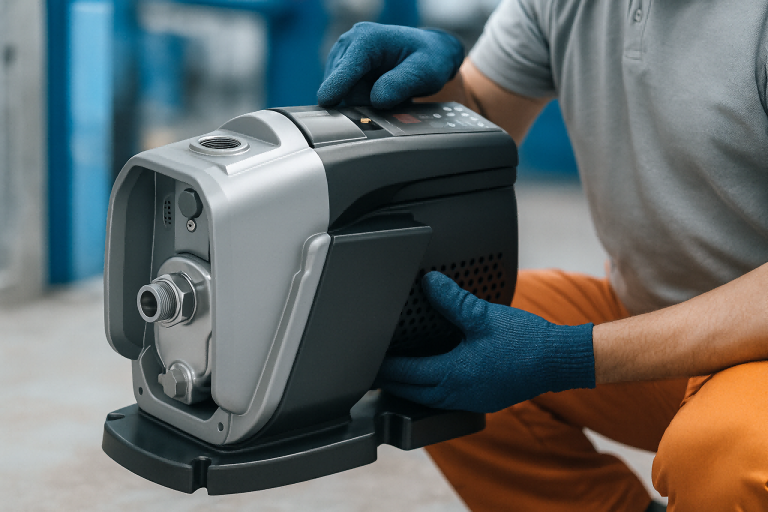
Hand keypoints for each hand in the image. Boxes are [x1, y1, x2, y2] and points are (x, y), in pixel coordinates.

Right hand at [317, 22, 463, 108]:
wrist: (428, 54)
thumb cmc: (428, 59)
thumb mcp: (424, 72)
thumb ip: (400, 84)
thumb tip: (377, 100)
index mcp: (367, 38)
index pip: (346, 68)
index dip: (337, 86)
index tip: (325, 102)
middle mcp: (349, 43)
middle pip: (342, 86)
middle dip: (362, 101)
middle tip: (391, 99)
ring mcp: (343, 57)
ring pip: (342, 93)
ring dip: (362, 101)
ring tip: (387, 93)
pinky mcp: (342, 70)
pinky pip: (344, 95)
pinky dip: (360, 100)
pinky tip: (377, 93)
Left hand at [377, 272, 595, 412]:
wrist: (560, 360)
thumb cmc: (526, 340)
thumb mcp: (483, 315)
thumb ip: (452, 300)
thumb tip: (429, 283)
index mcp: (454, 374)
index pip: (406, 373)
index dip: (384, 365)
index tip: (369, 358)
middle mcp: (458, 393)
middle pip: (411, 392)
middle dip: (391, 380)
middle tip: (374, 366)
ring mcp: (471, 400)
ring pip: (427, 399)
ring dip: (410, 387)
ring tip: (398, 372)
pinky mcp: (482, 399)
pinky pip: (446, 399)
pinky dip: (431, 389)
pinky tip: (433, 376)